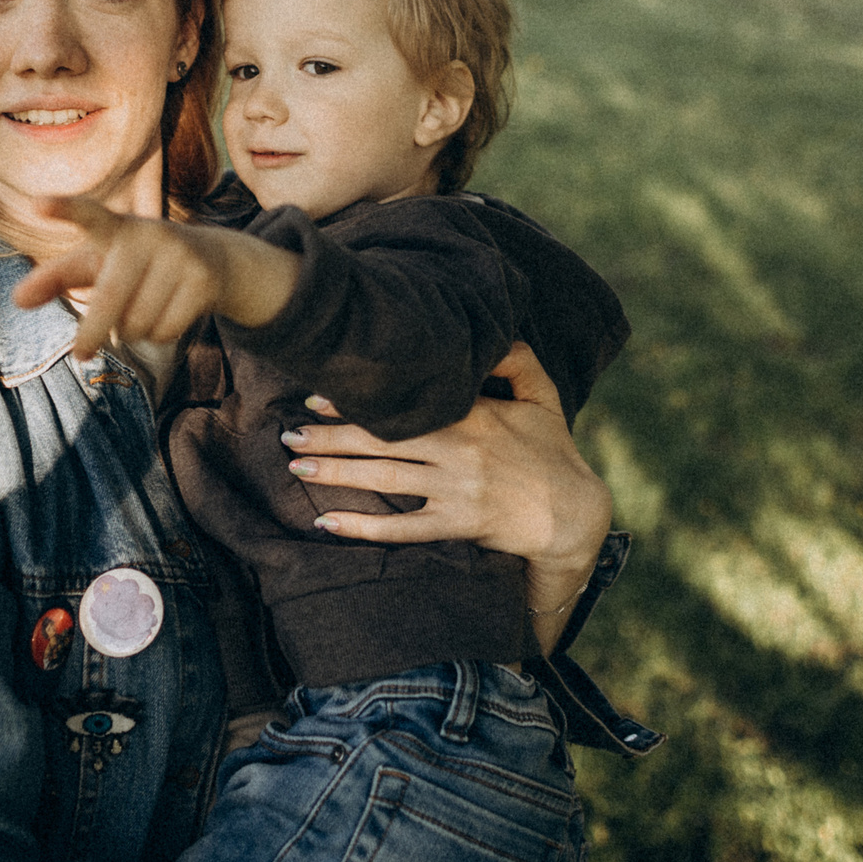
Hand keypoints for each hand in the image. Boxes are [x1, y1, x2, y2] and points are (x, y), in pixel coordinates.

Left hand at [11, 197, 298, 359]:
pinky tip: (167, 314)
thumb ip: (55, 278)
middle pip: (110, 298)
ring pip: (138, 321)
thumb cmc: (135, 263)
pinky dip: (159, 335)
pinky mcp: (203, 280)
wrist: (212, 258)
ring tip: (143, 310)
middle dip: (92, 332)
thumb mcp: (96, 263)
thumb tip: (17, 300)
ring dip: (132, 331)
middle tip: (80, 355)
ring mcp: (180, 255)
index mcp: (114, 228)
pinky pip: (165, 330)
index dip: (64, 210)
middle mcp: (148, 234)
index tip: (38, 204)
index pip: (88, 215)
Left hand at [291, 343, 611, 651]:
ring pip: (384, 479)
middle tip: (288, 434)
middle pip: (383, 440)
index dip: (361, 401)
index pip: (408, 403)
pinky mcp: (457, 525)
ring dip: (335, 473)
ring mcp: (457, 490)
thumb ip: (519, 360)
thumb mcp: (545, 398)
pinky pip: (402, 530)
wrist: (574, 514)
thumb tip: (491, 332)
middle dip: (331, 437)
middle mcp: (461, 451)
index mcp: (476, 415)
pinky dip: (363, 527)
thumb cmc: (554, 451)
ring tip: (297, 467)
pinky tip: (328, 524)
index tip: (319, 397)